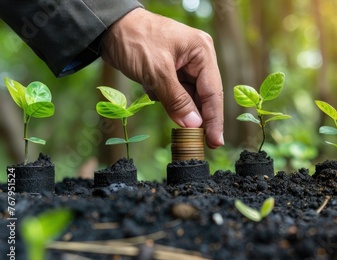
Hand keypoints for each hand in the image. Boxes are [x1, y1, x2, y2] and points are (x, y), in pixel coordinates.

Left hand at [100, 8, 223, 147]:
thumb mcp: (156, 73)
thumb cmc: (135, 40)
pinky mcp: (172, 70)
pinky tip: (151, 91)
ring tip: (162, 102)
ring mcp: (185, 64)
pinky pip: (175, 93)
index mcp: (202, 51)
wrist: (108, 27)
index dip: (215, 119)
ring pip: (188, 96)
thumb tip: (194, 125)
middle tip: (200, 142)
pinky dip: (165, 98)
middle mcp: (198, 58)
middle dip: (196, 115)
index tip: (216, 142)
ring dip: (176, 105)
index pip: (213, 91)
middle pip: (204, 95)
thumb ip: (177, 101)